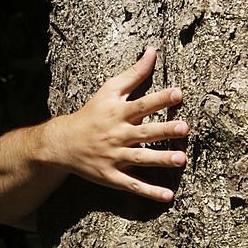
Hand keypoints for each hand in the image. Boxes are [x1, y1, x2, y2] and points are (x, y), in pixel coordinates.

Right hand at [45, 46, 187, 202]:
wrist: (62, 143)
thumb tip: (153, 51)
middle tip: (184, 128)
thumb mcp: (109, 90)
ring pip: (140, 159)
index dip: (160, 98)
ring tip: (181, 159)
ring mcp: (114, 157)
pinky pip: (132, 185)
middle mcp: (117, 135)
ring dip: (160, 159)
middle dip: (164, 130)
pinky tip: (168, 196)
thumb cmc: (91, 113)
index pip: (142, 104)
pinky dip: (149, 192)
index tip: (178, 93)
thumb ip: (134, 73)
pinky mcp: (111, 176)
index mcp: (118, 113)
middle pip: (144, 132)